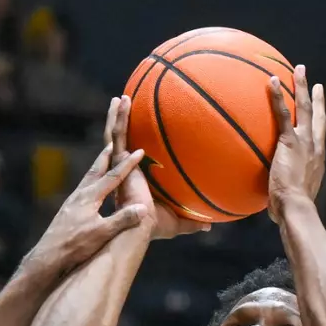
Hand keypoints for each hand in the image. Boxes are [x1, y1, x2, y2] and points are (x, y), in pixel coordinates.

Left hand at [24, 96, 150, 274]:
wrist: (48, 256)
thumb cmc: (74, 246)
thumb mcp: (101, 234)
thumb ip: (122, 220)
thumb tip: (142, 208)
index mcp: (91, 197)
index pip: (113, 176)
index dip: (128, 163)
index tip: (140, 150)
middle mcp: (80, 194)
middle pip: (97, 169)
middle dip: (108, 154)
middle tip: (116, 139)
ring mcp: (72, 201)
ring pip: (89, 177)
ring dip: (99, 165)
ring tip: (105, 157)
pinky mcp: (68, 209)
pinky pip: (84, 187)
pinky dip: (93, 179)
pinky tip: (93, 186)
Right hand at [105, 96, 209, 240]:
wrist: (140, 226)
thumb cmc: (155, 227)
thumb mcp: (178, 222)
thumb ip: (191, 223)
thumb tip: (209, 226)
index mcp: (134, 181)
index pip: (131, 159)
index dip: (131, 147)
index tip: (135, 135)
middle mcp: (125, 170)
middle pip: (122, 143)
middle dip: (120, 125)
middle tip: (122, 107)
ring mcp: (120, 164)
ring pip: (116, 134)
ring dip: (117, 115)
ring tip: (119, 98)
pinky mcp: (119, 161)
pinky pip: (118, 134)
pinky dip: (118, 118)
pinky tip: (121, 102)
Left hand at [265, 66, 325, 221]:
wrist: (296, 208)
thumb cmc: (291, 211)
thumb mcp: (290, 199)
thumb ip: (283, 193)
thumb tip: (271, 204)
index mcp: (317, 158)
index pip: (319, 134)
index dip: (320, 119)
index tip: (320, 108)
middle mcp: (315, 146)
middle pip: (317, 115)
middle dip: (316, 96)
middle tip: (316, 82)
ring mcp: (304, 141)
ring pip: (304, 107)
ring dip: (301, 86)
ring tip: (299, 69)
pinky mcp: (290, 141)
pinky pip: (282, 113)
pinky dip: (277, 95)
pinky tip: (270, 80)